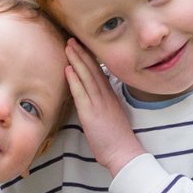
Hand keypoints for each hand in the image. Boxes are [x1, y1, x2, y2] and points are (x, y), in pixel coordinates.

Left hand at [65, 42, 144, 173]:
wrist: (124, 154)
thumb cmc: (117, 140)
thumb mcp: (112, 118)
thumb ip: (105, 106)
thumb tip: (96, 102)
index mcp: (111, 97)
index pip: (99, 73)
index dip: (90, 58)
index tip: (83, 46)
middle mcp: (106, 97)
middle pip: (93, 70)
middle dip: (82, 53)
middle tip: (73, 39)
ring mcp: (99, 104)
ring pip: (87, 77)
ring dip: (77, 60)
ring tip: (68, 46)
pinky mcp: (91, 114)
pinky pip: (81, 93)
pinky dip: (75, 80)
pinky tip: (68, 69)